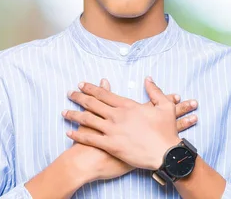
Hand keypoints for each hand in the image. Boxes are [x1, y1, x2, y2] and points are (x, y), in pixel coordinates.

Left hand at [63, 76, 183, 169]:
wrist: (165, 153)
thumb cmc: (166, 130)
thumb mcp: (165, 106)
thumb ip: (155, 91)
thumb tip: (148, 79)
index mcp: (128, 106)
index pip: (104, 94)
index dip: (91, 88)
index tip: (82, 85)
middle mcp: (117, 116)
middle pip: (92, 104)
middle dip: (79, 97)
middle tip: (69, 93)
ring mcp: (112, 131)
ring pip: (88, 120)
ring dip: (74, 114)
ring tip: (64, 111)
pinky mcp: (110, 146)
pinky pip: (90, 138)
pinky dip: (78, 134)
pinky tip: (69, 132)